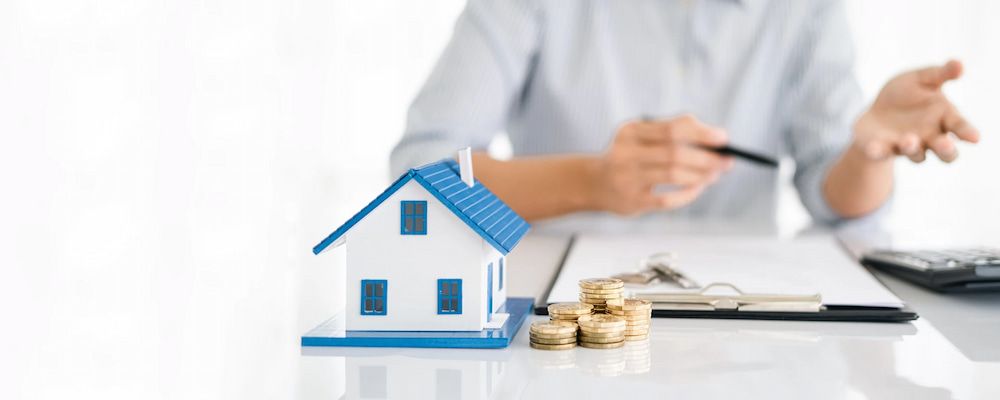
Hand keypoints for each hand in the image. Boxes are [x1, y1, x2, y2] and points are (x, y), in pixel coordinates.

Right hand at [589, 115, 733, 215]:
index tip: (723, 138)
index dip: (701, 133)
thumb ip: (673, 133)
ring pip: (673, 175)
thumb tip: (715, 140)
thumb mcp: (641, 137)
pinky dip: (687, 194)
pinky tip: (696, 189)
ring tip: (713, 175)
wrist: (595, 183)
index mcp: (631, 131)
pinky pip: (667, 200)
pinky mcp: (632, 201)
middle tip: (725, 162)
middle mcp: (626, 153)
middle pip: (675, 153)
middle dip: (706, 158)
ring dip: (700, 175)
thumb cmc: (629, 157)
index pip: (672, 128)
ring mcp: (627, 178)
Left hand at [853, 60, 979, 162]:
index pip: (960, 127)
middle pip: (946, 152)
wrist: (876, 113)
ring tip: (909, 139)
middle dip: (946, 150)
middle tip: (945, 145)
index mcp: (943, 118)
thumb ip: (939, 74)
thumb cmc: (905, 95)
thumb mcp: (920, 79)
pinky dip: (878, 152)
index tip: (975, 138)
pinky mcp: (882, 149)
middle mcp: (929, 137)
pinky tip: (874, 148)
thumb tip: (959, 64)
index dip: (967, 132)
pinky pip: (881, 153)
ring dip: (913, 148)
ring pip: (917, 155)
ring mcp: (906, 146)